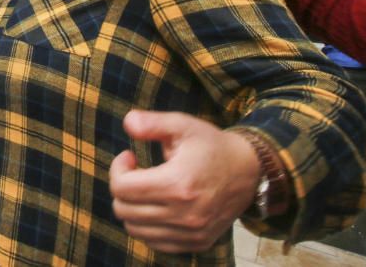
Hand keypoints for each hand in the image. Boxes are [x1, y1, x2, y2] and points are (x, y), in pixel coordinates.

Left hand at [109, 110, 259, 253]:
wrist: (248, 171)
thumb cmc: (210, 145)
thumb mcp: (182, 125)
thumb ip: (151, 123)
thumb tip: (127, 123)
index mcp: (178, 184)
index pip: (122, 188)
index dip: (117, 169)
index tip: (129, 157)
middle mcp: (185, 214)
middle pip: (124, 210)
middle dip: (121, 188)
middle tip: (135, 173)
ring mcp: (192, 233)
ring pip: (135, 230)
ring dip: (132, 208)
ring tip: (145, 189)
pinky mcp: (197, 243)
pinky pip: (155, 243)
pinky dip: (147, 226)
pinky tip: (156, 206)